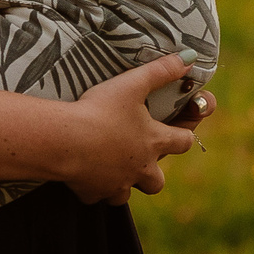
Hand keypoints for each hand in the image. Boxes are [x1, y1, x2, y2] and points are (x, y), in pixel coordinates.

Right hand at [64, 58, 200, 206]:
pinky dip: (93, 188)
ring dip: (123, 184)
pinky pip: (96, 196)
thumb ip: (161, 70)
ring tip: (111, 169)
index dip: (183, 134)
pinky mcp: (92, 192)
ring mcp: (116, 184)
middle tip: (139, 158)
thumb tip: (189, 57)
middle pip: (157, 182)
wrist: (64, 141)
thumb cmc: (99, 111)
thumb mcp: (132, 83)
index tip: (178, 129)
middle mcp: (140, 168)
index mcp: (154, 141)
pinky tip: (84, 174)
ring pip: (126, 195)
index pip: (184, 142)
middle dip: (152, 173)